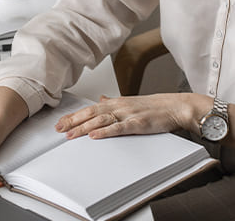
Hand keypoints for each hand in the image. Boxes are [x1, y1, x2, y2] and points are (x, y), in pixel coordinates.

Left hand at [54, 94, 194, 139]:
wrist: (176, 106)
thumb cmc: (155, 106)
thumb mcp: (131, 102)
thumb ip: (113, 102)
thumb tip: (99, 99)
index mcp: (117, 102)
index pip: (90, 109)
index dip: (74, 116)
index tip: (60, 123)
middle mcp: (120, 106)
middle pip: (91, 114)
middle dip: (73, 122)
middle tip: (58, 129)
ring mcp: (128, 114)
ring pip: (101, 120)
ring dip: (84, 128)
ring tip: (70, 135)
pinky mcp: (138, 124)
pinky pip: (119, 128)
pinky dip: (105, 132)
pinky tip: (94, 136)